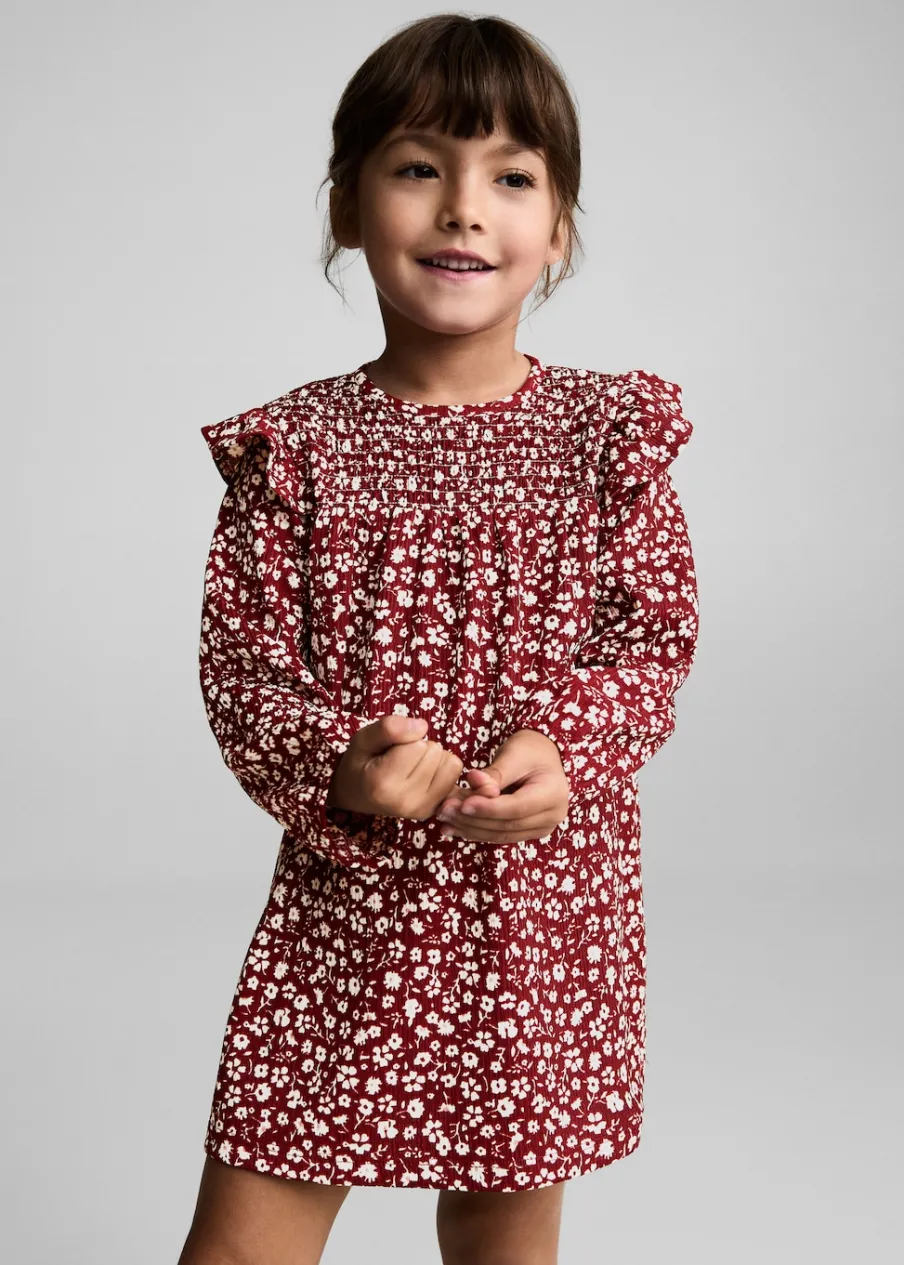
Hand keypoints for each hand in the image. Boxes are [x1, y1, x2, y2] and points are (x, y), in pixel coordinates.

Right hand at [326, 714, 463, 821]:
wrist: (355, 794)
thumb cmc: (360, 762)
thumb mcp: (363, 738)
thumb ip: (388, 728)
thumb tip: (423, 727)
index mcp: (383, 783)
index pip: (418, 744)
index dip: (405, 739)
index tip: (389, 751)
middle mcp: (404, 801)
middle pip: (435, 752)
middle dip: (420, 748)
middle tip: (399, 759)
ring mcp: (420, 810)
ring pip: (450, 763)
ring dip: (434, 758)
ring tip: (411, 767)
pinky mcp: (432, 811)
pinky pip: (454, 775)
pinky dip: (443, 769)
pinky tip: (423, 775)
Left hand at [432, 729, 569, 846]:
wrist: (543, 757)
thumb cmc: (530, 750)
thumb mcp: (514, 754)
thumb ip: (495, 772)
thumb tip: (473, 780)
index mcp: (553, 794)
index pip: (516, 807)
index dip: (488, 808)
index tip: (462, 804)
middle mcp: (551, 816)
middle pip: (507, 825)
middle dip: (473, 819)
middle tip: (445, 810)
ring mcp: (541, 828)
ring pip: (501, 834)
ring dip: (470, 828)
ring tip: (444, 819)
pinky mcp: (527, 832)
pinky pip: (500, 835)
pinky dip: (476, 831)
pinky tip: (454, 827)